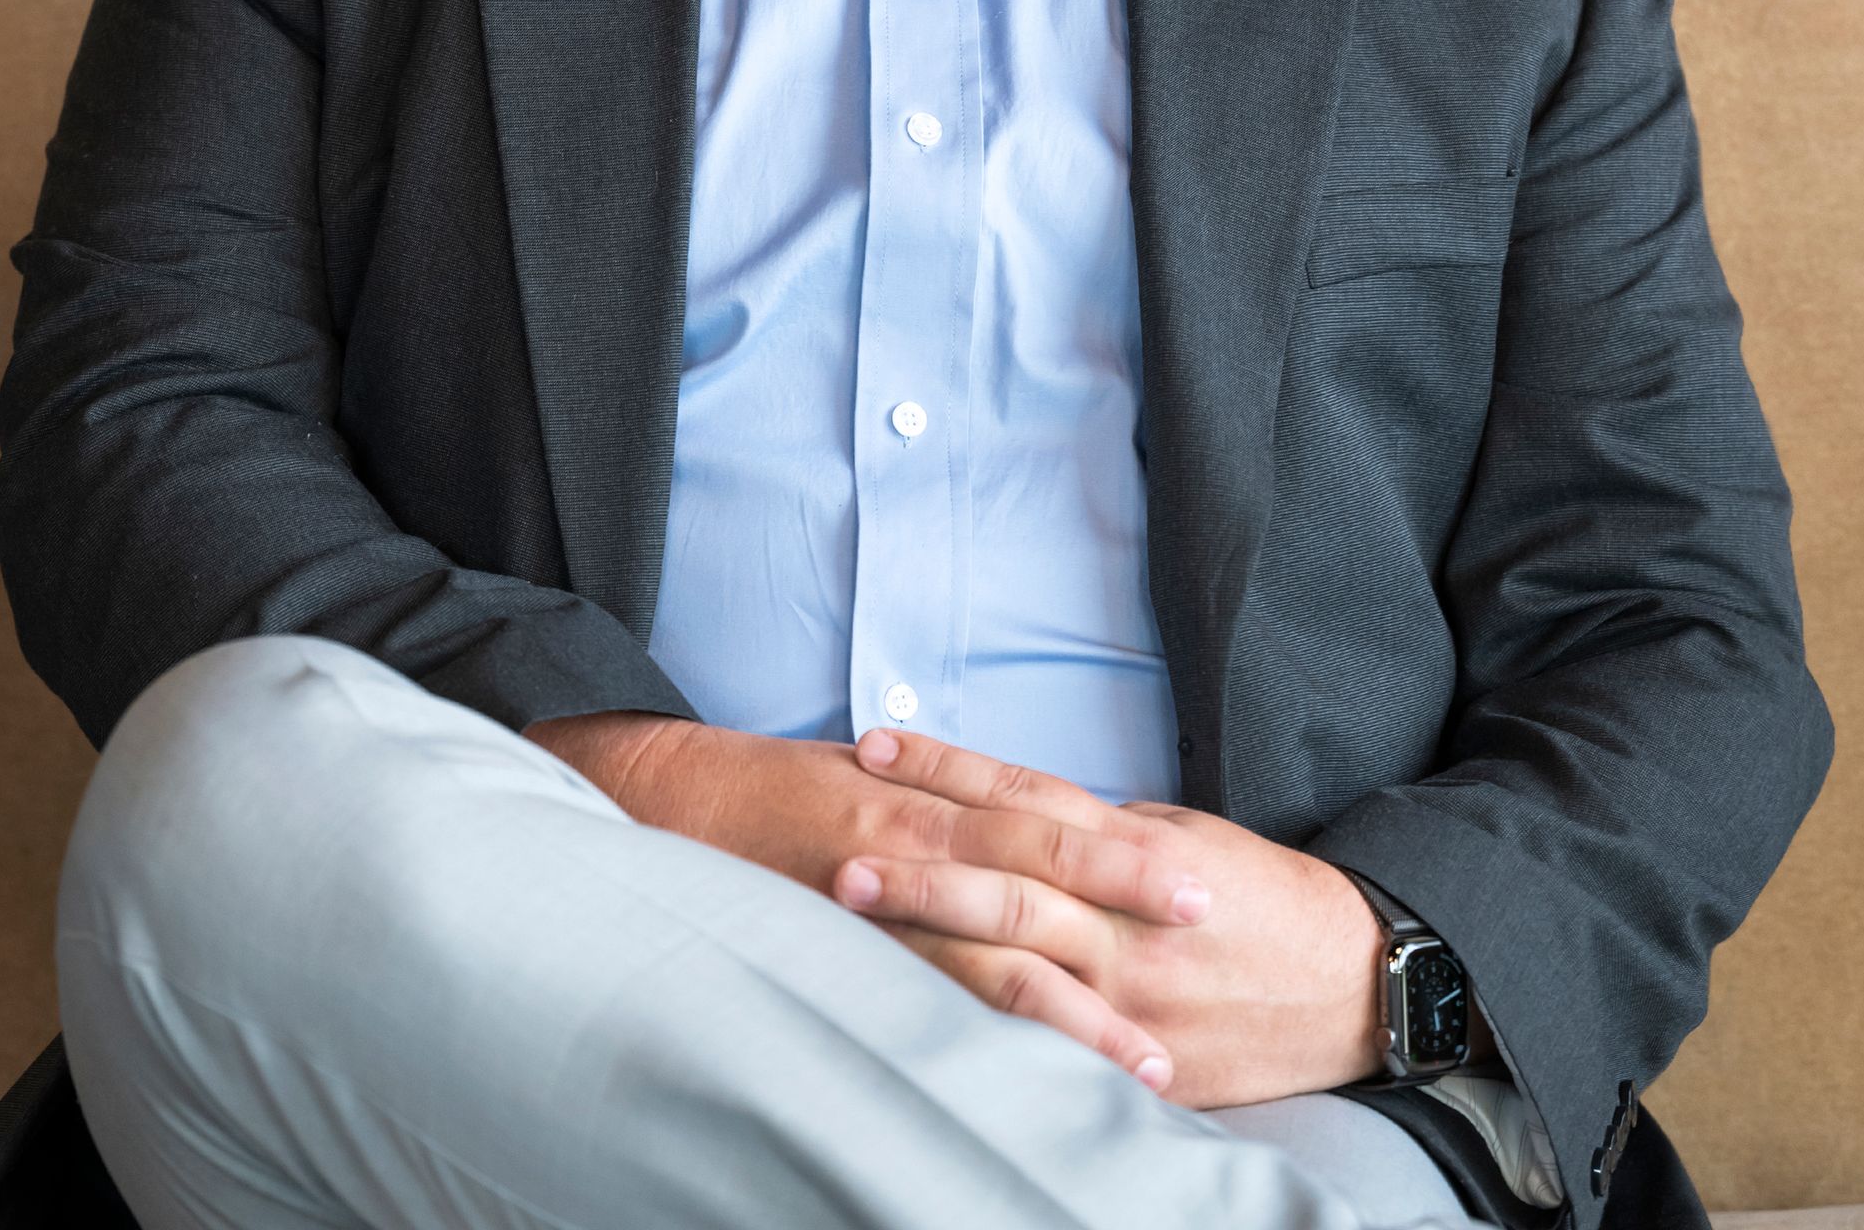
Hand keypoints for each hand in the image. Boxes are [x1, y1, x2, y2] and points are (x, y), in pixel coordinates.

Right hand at [524, 711, 1209, 1086]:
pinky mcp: (842, 962)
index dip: (1118, 842)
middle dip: (1120, 903)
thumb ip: (944, 799)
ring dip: (1075, 1012)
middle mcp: (907, 841)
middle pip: (1035, 873)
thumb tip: (1026, 824)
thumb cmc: (771, 788)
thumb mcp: (868, 772)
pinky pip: (921, 1012)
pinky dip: (981, 1052)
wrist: (661, 799)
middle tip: (1202, 936)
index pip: (1042, 813)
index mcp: (920, 791)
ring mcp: (873, 909)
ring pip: (990, 961)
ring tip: (1147, 1063)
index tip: (1193, 873)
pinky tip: (1028, 1092)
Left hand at [837, 729, 1382, 1109]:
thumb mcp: (1180, 836)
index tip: (876, 745)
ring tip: (862, 920)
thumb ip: (1097, 832)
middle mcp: (1121, 920)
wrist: (1352, 982)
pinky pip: (1051, 1047)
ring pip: (1015, 962)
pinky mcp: (1136, 1060)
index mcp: (1131, 849)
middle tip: (839, 849)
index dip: (948, 767)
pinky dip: (988, 1031)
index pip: (1023, 795)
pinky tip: (926, 1020)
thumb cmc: (1262, 897)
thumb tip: (1019, 816)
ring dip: (934, 939)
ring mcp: (1125, 997)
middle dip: (919, 865)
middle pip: (1005, 880)